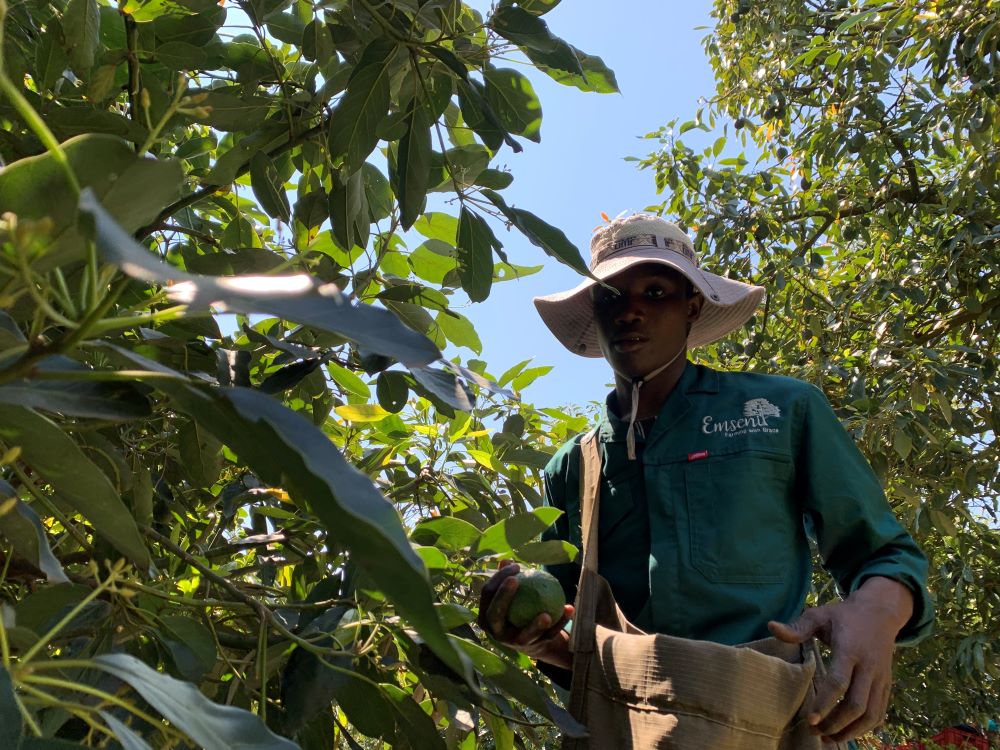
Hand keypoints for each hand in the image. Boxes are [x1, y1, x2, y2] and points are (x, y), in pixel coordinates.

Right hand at [477, 561, 573, 668]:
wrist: (531, 639)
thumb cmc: (517, 608)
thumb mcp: (511, 595)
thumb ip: (508, 579)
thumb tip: (507, 560)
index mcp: (486, 616)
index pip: (487, 594)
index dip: (498, 578)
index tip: (515, 566)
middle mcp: (496, 633)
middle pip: (496, 614)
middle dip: (504, 596)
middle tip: (517, 579)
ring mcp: (514, 643)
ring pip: (524, 635)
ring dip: (536, 626)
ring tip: (546, 614)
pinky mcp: (534, 648)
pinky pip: (548, 634)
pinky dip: (560, 621)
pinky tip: (569, 607)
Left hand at [767, 576, 913, 743]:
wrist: (881, 612)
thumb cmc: (844, 615)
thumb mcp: (820, 615)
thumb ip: (797, 627)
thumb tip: (771, 627)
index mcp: (850, 649)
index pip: (839, 682)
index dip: (825, 703)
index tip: (811, 719)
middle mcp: (869, 667)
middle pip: (856, 705)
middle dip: (836, 724)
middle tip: (815, 731)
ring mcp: (881, 678)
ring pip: (871, 714)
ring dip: (851, 731)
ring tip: (829, 739)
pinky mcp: (887, 685)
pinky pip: (880, 713)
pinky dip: (865, 727)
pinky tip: (847, 731)